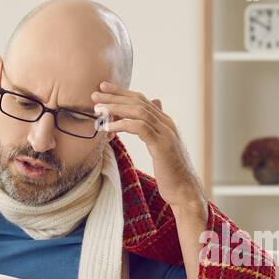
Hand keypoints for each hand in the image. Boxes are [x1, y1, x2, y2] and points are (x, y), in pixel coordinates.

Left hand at [92, 81, 205, 216]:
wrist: (184, 190)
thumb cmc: (171, 172)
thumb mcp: (161, 145)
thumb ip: (156, 125)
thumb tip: (156, 103)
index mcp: (165, 122)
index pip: (141, 99)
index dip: (121, 92)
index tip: (103, 88)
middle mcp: (166, 123)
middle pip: (137, 102)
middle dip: (114, 96)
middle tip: (94, 94)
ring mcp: (165, 133)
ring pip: (137, 111)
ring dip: (115, 108)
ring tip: (97, 110)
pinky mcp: (161, 145)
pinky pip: (139, 127)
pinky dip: (121, 124)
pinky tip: (108, 128)